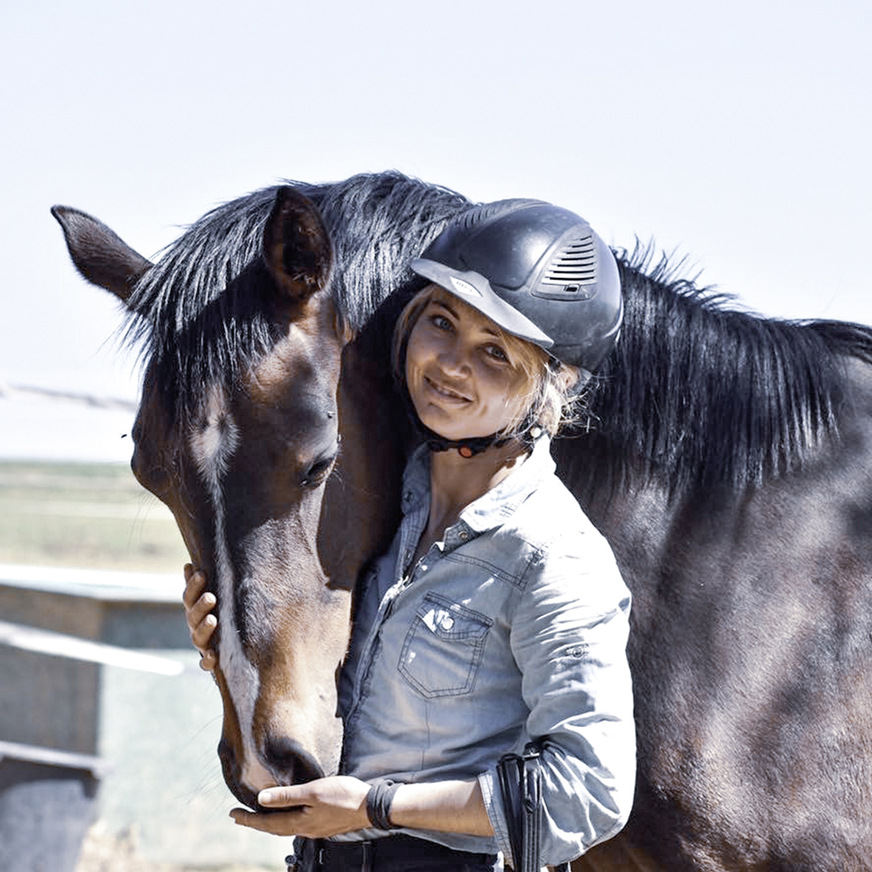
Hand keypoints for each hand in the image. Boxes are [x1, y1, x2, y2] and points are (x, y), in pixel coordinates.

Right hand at [183, 564, 217, 670]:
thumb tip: (188, 563)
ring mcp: (202, 644)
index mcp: (195, 610)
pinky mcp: (211, 662)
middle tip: (211, 596)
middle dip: (200, 606)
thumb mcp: (213, 597)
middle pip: (193, 616)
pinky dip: (208, 660)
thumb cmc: (220, 614)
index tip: (201, 573)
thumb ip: (201, 583)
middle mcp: (195, 627)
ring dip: (204, 628)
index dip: (193, 585)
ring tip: (213, 620)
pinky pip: (206, 664)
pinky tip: (213, 655)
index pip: (189, 597)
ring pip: (198, 637)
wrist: (229, 648)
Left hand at [230, 776, 370, 837]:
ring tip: (259, 814)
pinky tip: (288, 814)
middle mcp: (304, 829)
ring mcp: (315, 829)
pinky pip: (297, 825)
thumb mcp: (313, 791)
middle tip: (239, 815)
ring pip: (285, 827)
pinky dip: (285, 820)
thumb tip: (261, 798)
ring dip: (269, 822)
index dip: (248, 819)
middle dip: (255, 821)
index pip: (267, 823)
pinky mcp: (323, 825)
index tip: (232, 814)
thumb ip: (287, 796)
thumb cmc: (343, 796)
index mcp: (299, 822)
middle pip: (273, 828)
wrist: (370, 807)